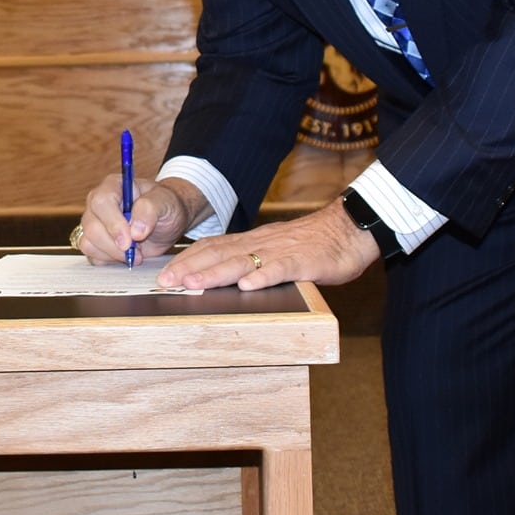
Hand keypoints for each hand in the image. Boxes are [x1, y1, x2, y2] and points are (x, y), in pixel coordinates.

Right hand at [72, 176, 199, 266]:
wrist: (168, 222)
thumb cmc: (166, 206)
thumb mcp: (165, 202)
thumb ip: (150, 210)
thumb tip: (135, 231)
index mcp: (113, 186)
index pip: (102, 202)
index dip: (113, 223)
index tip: (130, 240)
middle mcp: (98, 204)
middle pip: (92, 227)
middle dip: (114, 245)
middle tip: (137, 251)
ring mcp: (94, 223)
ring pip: (89, 243)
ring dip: (113, 254)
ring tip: (136, 252)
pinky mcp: (95, 241)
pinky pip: (92, 255)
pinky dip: (110, 260)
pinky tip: (127, 255)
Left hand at [155, 201, 379, 292]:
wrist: (350, 228)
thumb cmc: (313, 245)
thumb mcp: (276, 251)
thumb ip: (254, 260)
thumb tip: (228, 278)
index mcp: (252, 242)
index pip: (212, 247)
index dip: (187, 260)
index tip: (165, 273)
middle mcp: (260, 244)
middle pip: (219, 254)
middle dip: (190, 268)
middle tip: (165, 282)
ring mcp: (281, 252)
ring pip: (243, 260)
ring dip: (216, 273)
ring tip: (194, 284)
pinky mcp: (304, 262)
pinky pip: (281, 268)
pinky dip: (263, 276)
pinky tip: (248, 286)